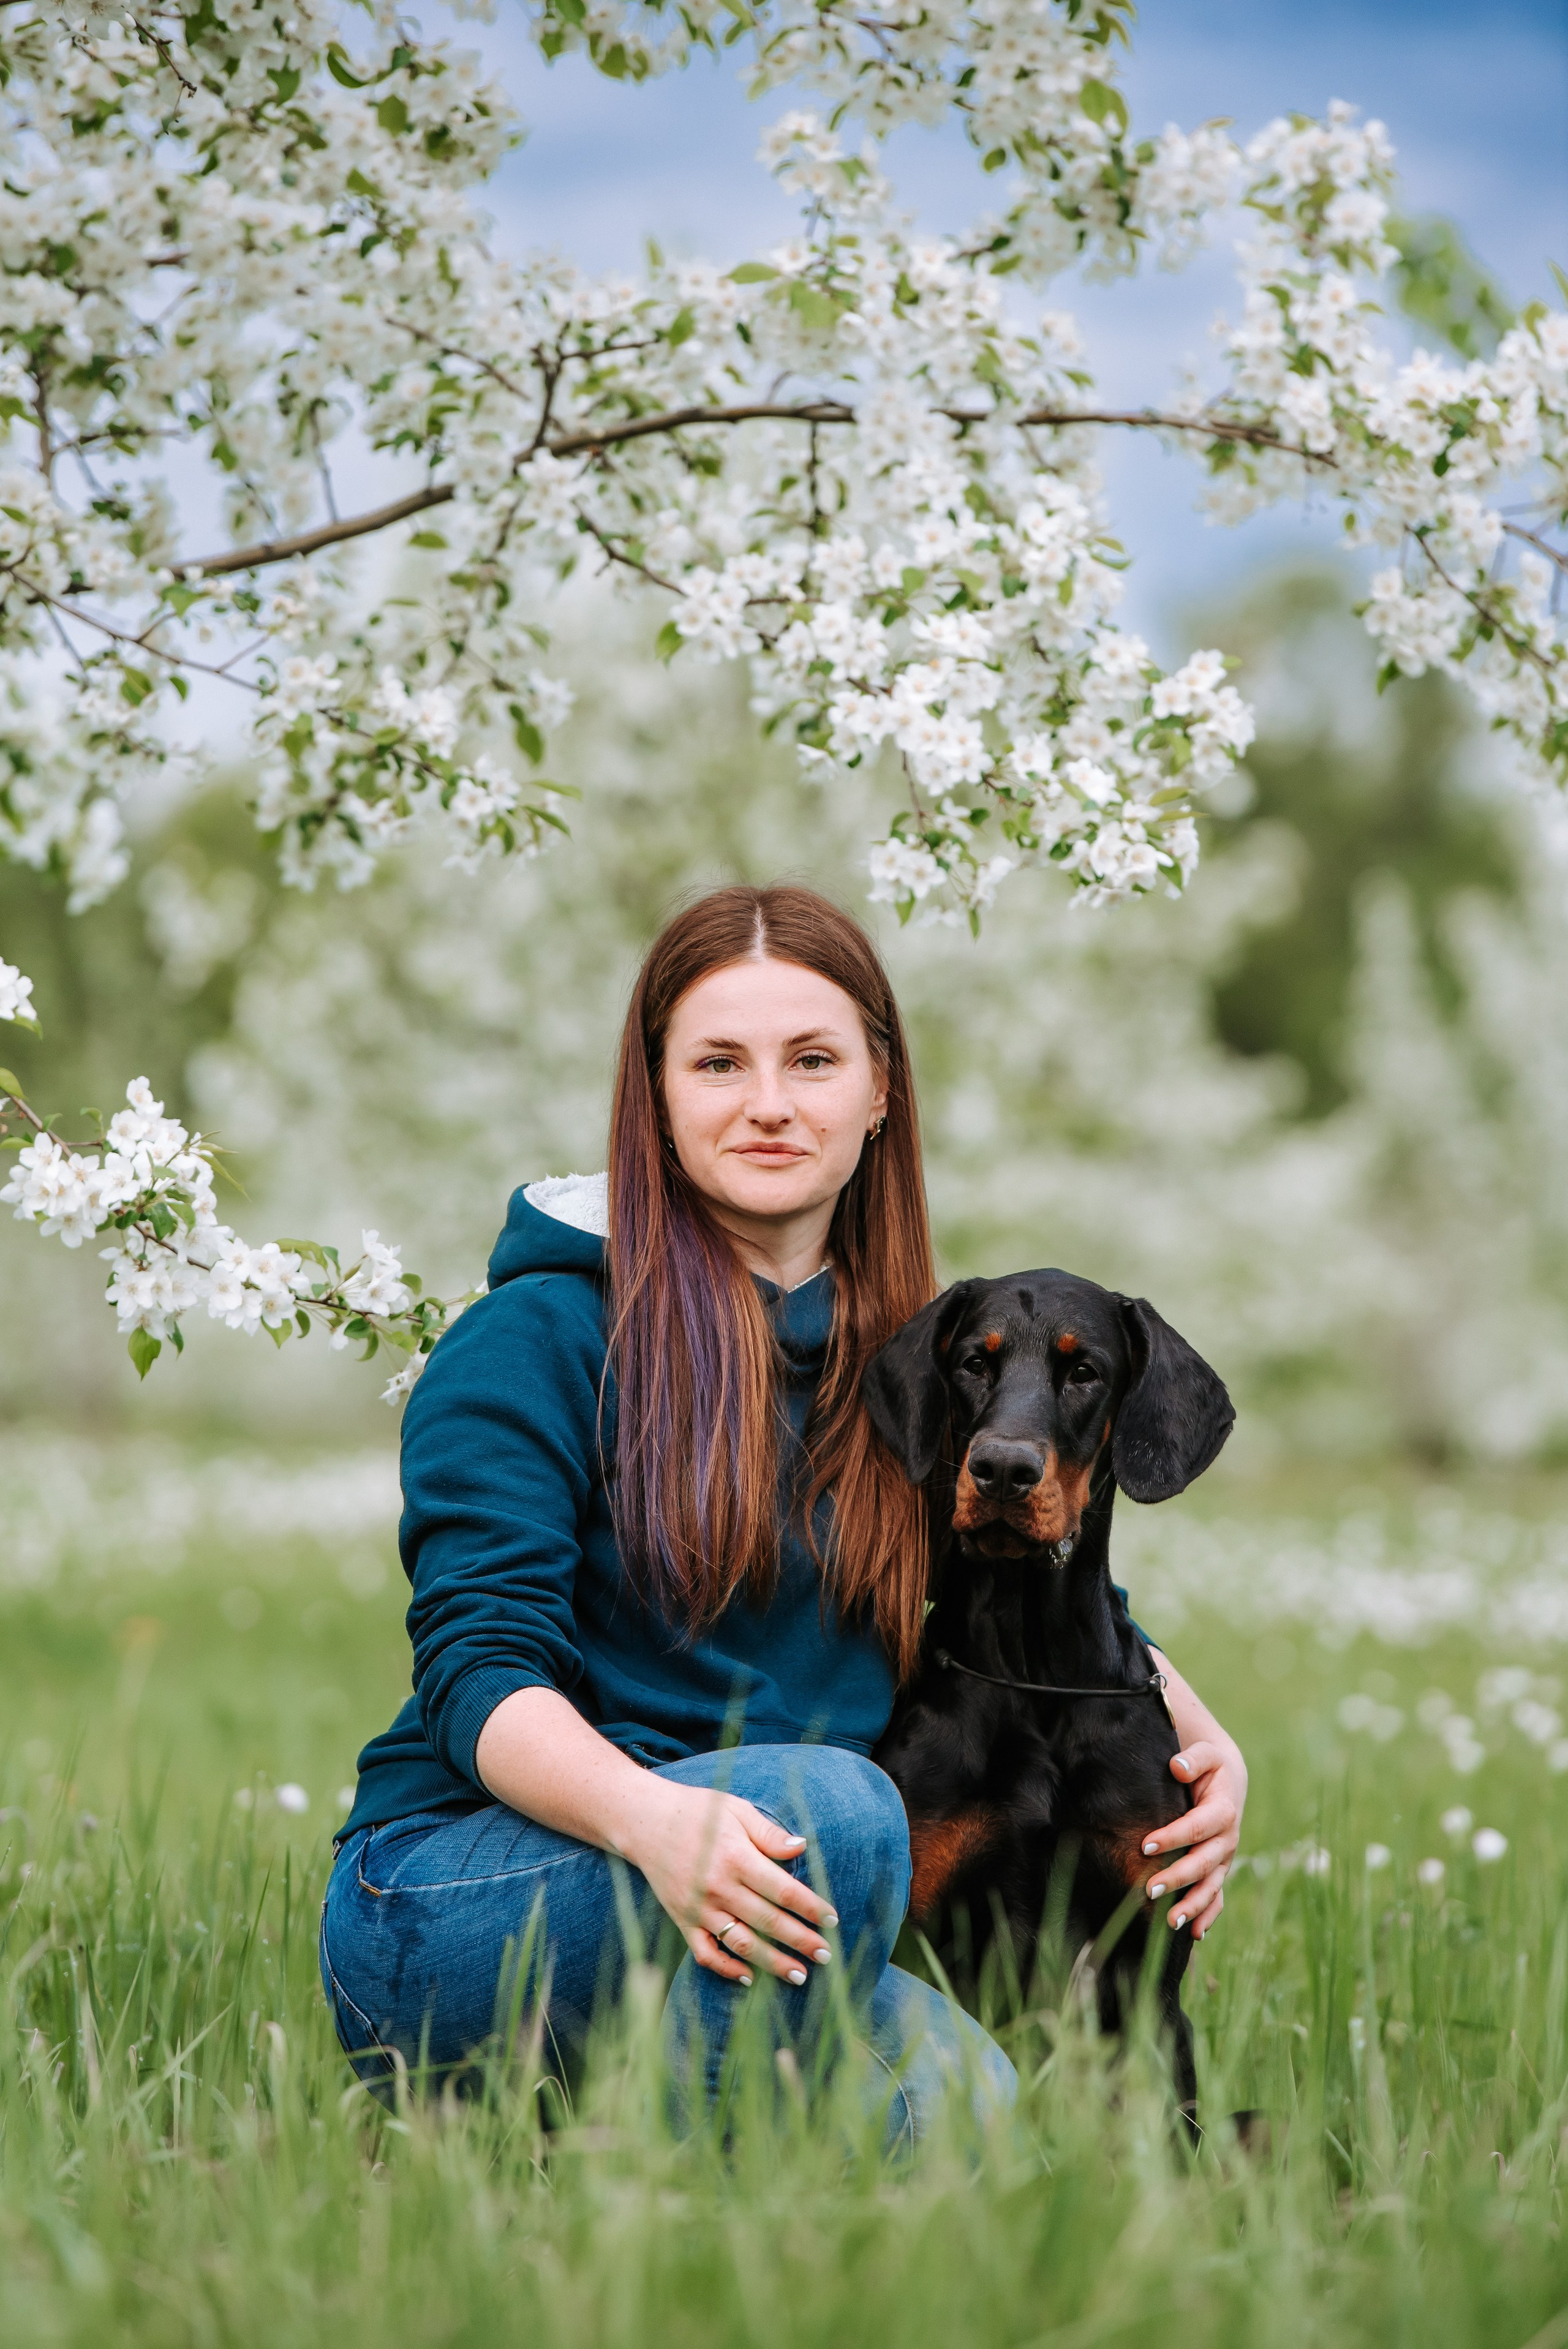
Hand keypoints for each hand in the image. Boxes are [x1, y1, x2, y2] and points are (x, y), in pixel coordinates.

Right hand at [624, 1778, 837, 1986]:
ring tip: (799, 1975)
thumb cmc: (697, 1810)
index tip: (832, 1920)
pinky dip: (727, 1969)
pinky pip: (706, 1953)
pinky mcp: (682, 1920)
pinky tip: (749, 1977)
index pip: (783, 1890)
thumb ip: (769, 1834)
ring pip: (742, 1943)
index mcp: (736, 1856)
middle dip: (801, 1941)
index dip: (810, 1907)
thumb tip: (802, 1847)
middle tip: (826, 1956)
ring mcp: (699, 1907)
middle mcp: (718, 1887)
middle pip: (768, 1922)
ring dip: (773, 1963)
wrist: (644, 1820)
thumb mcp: (736, 1809)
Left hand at [1139, 1736, 1246, 1940]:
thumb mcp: (1205, 1754)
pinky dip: (1208, 1916)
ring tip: (1169, 1922)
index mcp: (1224, 1810)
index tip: (1145, 1846)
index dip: (1172, 1837)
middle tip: (1149, 1889)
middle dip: (1178, 1878)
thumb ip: (1193, 1758)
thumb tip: (1177, 1766)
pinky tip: (1194, 1934)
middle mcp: (1228, 1839)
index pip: (1197, 1827)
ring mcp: (1224, 1859)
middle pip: (1203, 1863)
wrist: (1227, 1780)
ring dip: (1192, 1905)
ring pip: (1211, 1886)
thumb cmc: (1208, 1766)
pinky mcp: (1219, 1870)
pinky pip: (1217, 1898)